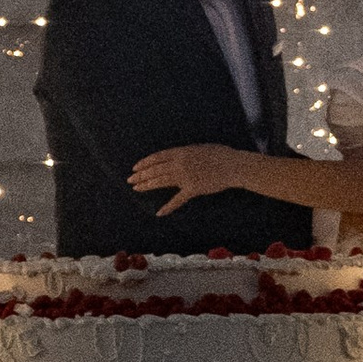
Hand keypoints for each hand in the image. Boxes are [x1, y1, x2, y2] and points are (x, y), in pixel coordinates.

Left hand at [130, 143, 244, 215]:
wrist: (232, 165)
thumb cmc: (219, 154)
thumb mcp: (199, 148)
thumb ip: (185, 153)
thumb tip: (175, 158)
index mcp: (181, 152)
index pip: (157, 158)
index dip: (144, 163)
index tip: (135, 167)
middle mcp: (179, 164)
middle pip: (155, 170)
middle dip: (141, 175)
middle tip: (130, 180)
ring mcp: (185, 177)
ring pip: (161, 182)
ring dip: (147, 186)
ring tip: (136, 188)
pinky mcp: (193, 189)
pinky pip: (178, 199)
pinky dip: (168, 207)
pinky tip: (159, 212)